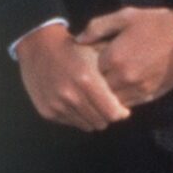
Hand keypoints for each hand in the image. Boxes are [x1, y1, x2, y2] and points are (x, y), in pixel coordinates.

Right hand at [16, 22, 131, 132]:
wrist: (39, 47)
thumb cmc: (74, 49)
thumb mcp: (98, 55)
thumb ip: (115, 77)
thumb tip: (133, 102)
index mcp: (87, 80)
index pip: (113, 113)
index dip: (121, 113)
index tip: (122, 108)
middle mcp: (71, 95)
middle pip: (101, 122)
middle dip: (107, 115)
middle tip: (106, 105)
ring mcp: (57, 105)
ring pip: (87, 125)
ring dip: (92, 117)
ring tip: (91, 102)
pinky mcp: (47, 111)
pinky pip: (71, 123)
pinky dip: (77, 116)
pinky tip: (75, 101)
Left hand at [74, 6, 172, 106]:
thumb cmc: (157, 23)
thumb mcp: (126, 16)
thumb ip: (98, 27)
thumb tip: (78, 40)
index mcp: (114, 57)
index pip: (90, 70)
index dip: (91, 65)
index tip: (95, 58)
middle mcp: (123, 78)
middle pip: (100, 88)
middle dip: (99, 81)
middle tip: (101, 72)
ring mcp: (138, 90)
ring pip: (113, 100)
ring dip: (111, 93)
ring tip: (113, 81)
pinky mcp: (151, 96)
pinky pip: (130, 104)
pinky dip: (124, 98)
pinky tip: (125, 88)